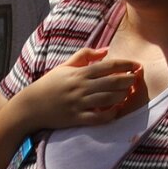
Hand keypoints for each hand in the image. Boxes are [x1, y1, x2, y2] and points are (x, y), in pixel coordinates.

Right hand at [18, 48, 142, 128]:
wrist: (30, 106)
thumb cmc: (49, 84)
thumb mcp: (65, 66)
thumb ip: (85, 55)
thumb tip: (106, 50)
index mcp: (79, 73)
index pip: (107, 66)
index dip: (125, 65)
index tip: (136, 65)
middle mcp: (80, 87)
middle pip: (111, 82)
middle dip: (128, 80)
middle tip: (136, 79)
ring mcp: (78, 103)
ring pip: (107, 99)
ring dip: (122, 96)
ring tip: (128, 93)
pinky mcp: (76, 118)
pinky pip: (97, 118)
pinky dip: (109, 115)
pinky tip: (116, 111)